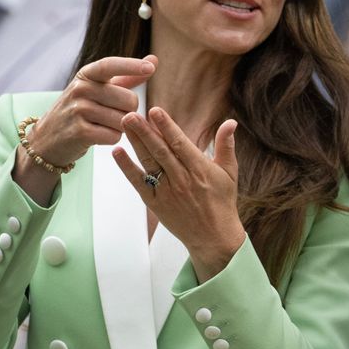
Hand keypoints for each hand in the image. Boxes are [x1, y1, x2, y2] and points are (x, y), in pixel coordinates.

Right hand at [12, 56, 154, 203]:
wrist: (47, 139)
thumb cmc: (80, 110)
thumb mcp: (98, 89)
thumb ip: (127, 76)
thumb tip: (154, 59)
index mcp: (86, 75)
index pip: (110, 65)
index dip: (131, 66)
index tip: (151, 67)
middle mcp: (80, 89)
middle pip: (129, 100)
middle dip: (129, 111)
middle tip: (113, 114)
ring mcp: (78, 110)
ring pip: (123, 120)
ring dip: (120, 127)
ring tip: (102, 125)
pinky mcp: (79, 132)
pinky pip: (114, 136)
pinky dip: (112, 138)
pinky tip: (98, 135)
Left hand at [112, 109, 246, 280]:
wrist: (214, 237)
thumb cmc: (222, 202)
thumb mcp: (229, 173)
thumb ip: (226, 146)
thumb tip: (230, 122)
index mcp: (200, 169)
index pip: (180, 143)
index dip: (167, 126)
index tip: (155, 111)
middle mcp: (182, 179)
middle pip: (160, 151)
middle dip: (145, 131)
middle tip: (130, 114)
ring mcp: (168, 192)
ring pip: (149, 163)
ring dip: (135, 143)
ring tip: (124, 124)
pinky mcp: (156, 203)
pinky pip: (139, 183)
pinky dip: (127, 168)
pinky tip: (118, 153)